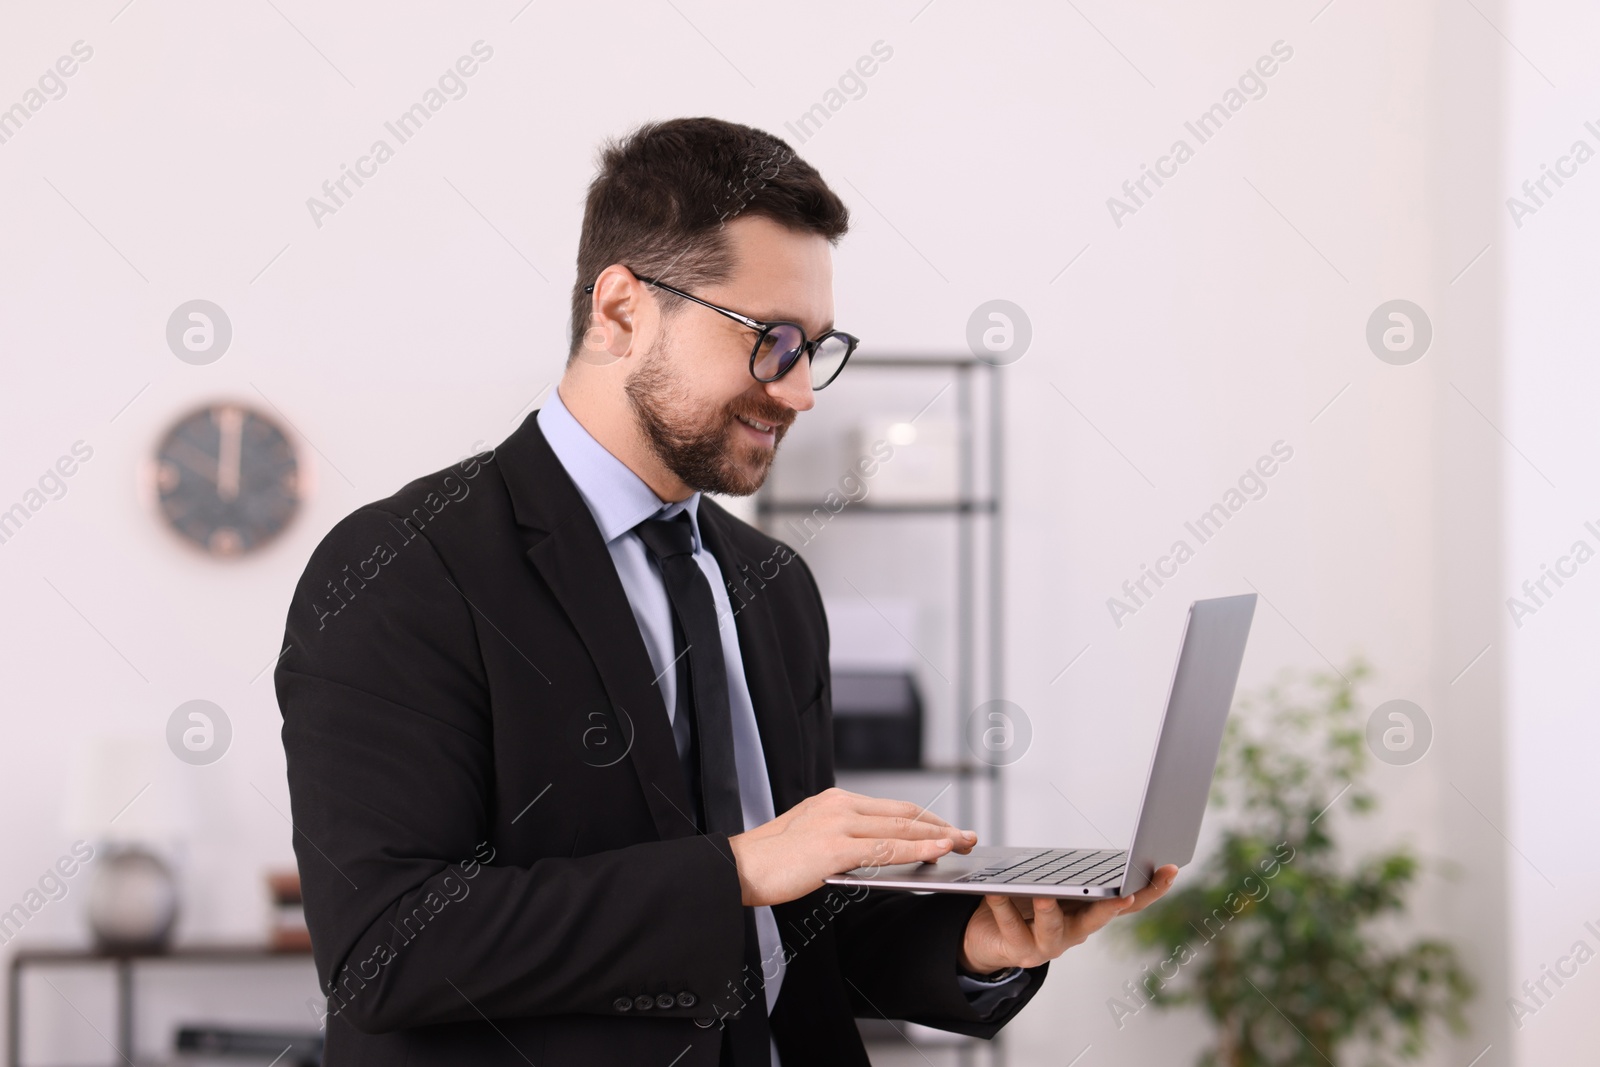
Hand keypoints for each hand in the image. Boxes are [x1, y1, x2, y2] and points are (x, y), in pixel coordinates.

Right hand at [728, 787, 976, 906]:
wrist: (737, 868)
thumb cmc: (772, 860)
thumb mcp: (812, 838)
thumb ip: (845, 838)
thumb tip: (881, 851)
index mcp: (835, 801)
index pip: (893, 808)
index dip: (926, 819)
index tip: (949, 829)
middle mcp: (839, 805)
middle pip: (904, 813)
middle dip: (941, 826)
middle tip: (968, 837)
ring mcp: (837, 824)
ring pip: (900, 827)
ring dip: (938, 836)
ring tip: (963, 845)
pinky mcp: (833, 847)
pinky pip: (885, 848)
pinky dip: (916, 848)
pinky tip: (936, 852)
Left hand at [958, 864, 1177, 972]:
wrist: (988, 936)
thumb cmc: (1025, 902)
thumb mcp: (1053, 883)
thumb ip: (1069, 870)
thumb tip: (1090, 849)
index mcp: (1090, 911)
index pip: (1129, 901)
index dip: (1152, 888)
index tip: (1170, 869)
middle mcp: (1076, 931)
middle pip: (1100, 920)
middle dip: (1113, 906)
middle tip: (1125, 895)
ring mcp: (1049, 945)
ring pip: (1053, 930)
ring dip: (1050, 913)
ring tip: (1043, 896)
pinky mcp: (1020, 951)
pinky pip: (1012, 927)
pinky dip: (1003, 908)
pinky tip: (997, 892)